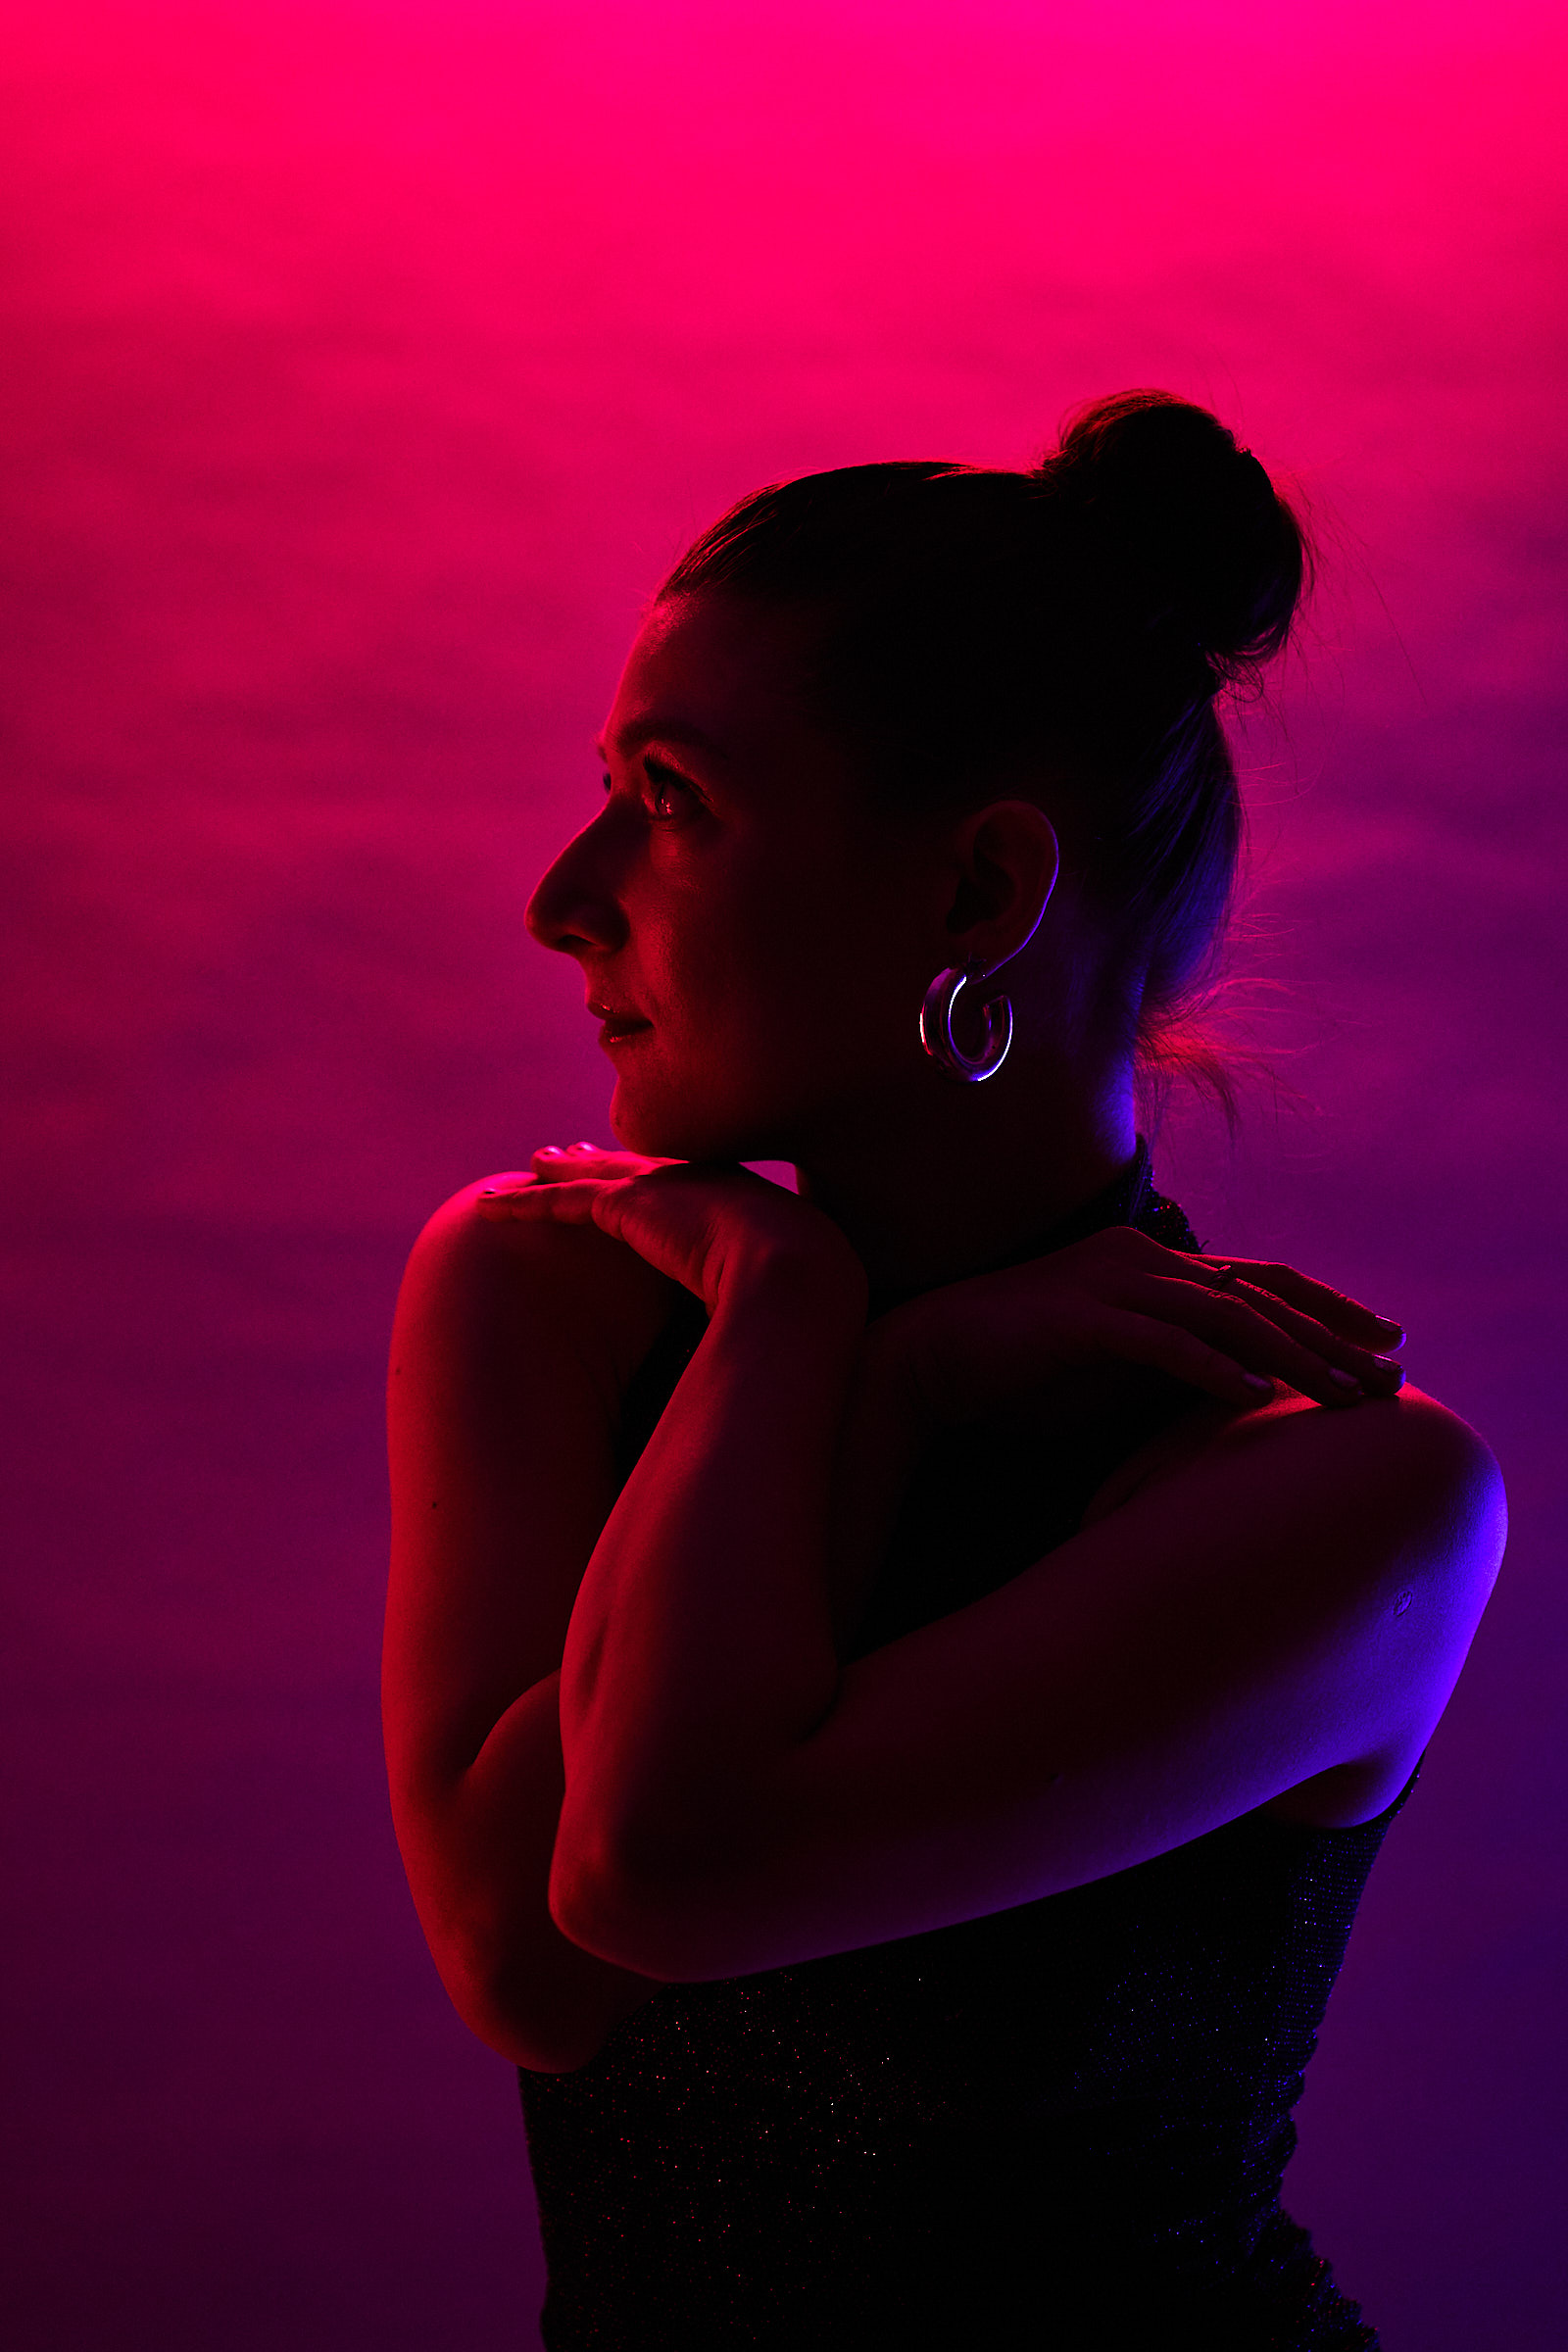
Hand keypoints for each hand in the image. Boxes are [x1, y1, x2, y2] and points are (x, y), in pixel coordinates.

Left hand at [473, 1143, 865, 1318]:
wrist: (799, 1275)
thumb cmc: (813, 1302)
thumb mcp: (797, 1301)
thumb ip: (781, 1310)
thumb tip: (789, 1348)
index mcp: (747, 1201)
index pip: (694, 1185)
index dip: (665, 1181)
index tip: (647, 1181)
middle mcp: (702, 1181)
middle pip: (640, 1167)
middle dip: (607, 1160)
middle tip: (575, 1153)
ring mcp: (665, 1189)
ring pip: (595, 1177)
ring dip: (559, 1171)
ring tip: (531, 1164)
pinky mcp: (627, 1206)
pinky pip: (560, 1202)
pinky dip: (523, 1203)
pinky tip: (490, 1205)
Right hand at [871, 1226, 1405, 1434]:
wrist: (929, 1359)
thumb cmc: (1022, 1372)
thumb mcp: (1117, 1366)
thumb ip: (1176, 1363)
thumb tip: (1246, 1390)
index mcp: (1153, 1266)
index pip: (1260, 1280)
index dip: (1330, 1308)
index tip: (1388, 1343)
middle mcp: (1142, 1260)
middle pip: (1259, 1296)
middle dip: (1333, 1338)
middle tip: (1391, 1379)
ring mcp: (1110, 1283)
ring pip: (1225, 1315)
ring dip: (1292, 1357)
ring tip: (1343, 1395)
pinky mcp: (1080, 1318)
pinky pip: (1161, 1342)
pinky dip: (1214, 1367)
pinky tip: (1257, 1395)